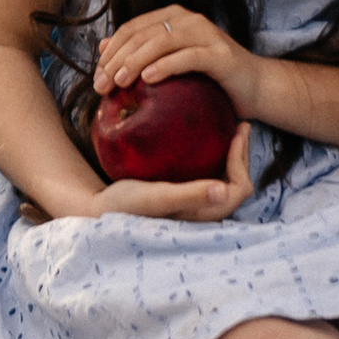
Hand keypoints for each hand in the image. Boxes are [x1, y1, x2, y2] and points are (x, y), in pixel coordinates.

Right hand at [70, 118, 256, 223]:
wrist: (96, 209)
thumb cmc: (125, 205)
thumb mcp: (157, 197)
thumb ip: (190, 195)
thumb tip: (224, 190)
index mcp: (203, 215)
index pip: (239, 189)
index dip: (242, 161)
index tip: (236, 132)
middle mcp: (203, 212)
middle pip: (237, 184)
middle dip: (242, 155)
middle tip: (240, 123)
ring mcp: (193, 204)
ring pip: (225, 178)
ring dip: (229, 154)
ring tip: (227, 126)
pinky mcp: (181, 195)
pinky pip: (208, 173)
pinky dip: (213, 155)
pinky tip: (201, 133)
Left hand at [94, 6, 263, 111]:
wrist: (255, 88)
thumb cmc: (209, 79)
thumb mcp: (171, 64)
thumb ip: (141, 53)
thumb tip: (104, 46)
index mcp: (174, 18)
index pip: (132, 29)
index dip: (111, 52)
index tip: (97, 78)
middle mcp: (189, 20)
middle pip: (143, 35)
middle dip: (118, 60)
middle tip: (102, 86)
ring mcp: (206, 34)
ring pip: (162, 42)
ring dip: (136, 62)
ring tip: (120, 82)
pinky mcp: (220, 55)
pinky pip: (188, 57)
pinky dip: (166, 66)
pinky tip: (149, 79)